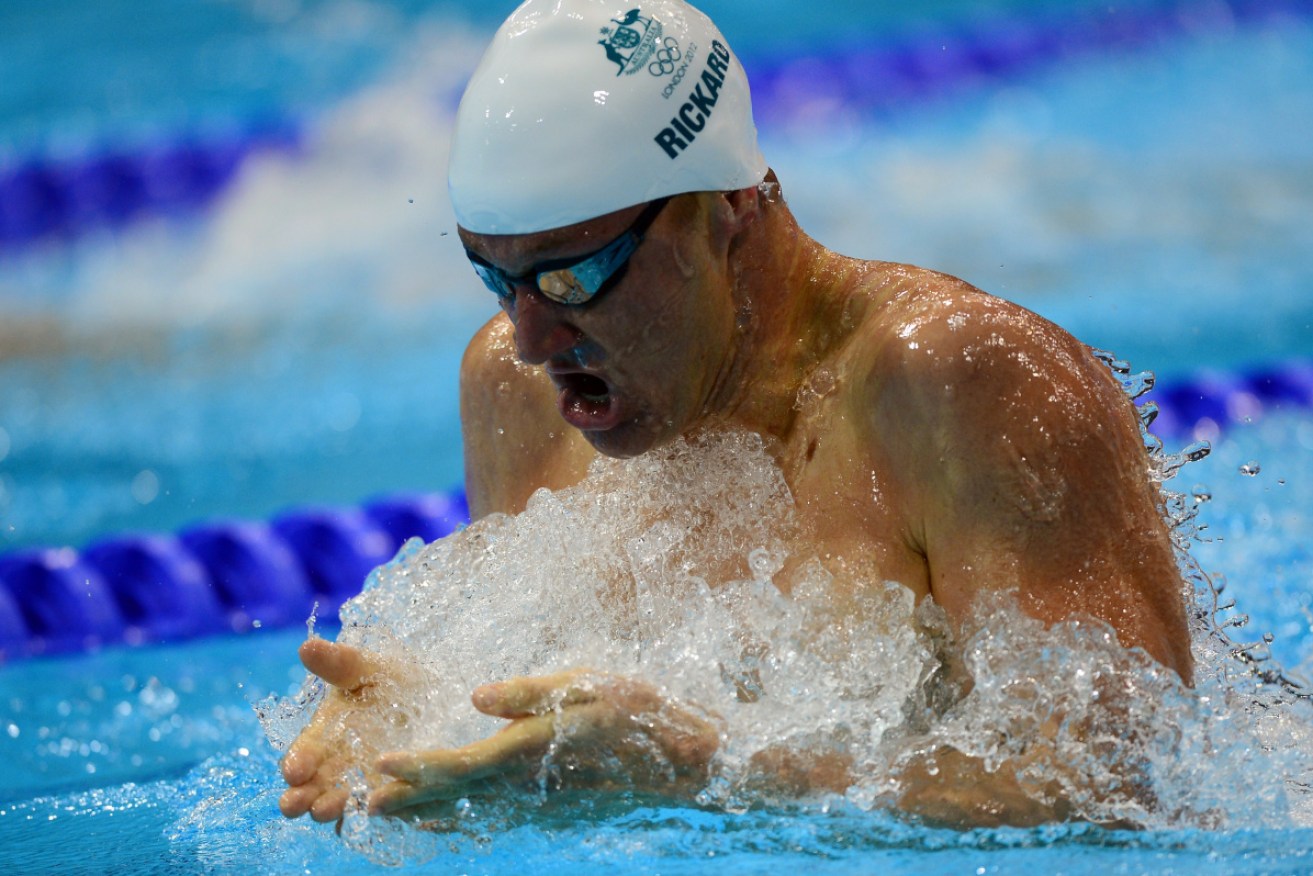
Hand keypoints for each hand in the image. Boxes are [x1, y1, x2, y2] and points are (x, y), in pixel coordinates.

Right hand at [278, 639, 404, 822]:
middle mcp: (338, 761)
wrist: (440, 694)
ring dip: (331, 807)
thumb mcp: (369, 668)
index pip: (305, 751)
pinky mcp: (390, 793)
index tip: (294, 770)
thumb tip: (306, 646)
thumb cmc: (394, 679)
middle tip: (296, 805)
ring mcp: (363, 779)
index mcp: (326, 732)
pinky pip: (377, 807)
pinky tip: (370, 812)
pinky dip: (371, 811)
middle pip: (312, 785)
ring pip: (339, 800)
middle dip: (302, 796)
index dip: (297, 761)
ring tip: (328, 809)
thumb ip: (340, 663)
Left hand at [368, 669, 718, 817]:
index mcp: (532, 752)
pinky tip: (441, 817)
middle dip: (406, 799)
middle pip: (456, 795)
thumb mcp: (588, 685)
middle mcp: (529, 785)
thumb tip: (478, 698)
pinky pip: (493, 813)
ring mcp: (540, 801)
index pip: (463, 765)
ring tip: (381, 813)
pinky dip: (458, 815)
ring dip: (424, 811)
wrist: (684, 761)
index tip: (379, 766)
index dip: (419, 767)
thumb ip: (530, 693)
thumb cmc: (639, 713)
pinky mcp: (550, 805)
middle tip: (357, 805)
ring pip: (469, 809)